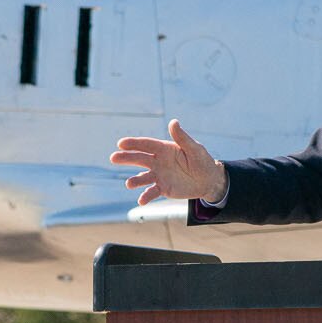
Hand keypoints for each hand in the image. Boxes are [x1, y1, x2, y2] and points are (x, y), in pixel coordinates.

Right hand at [110, 119, 227, 205]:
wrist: (208, 180)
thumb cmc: (202, 161)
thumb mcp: (194, 148)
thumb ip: (182, 137)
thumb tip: (173, 122)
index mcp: (164, 149)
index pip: (146, 145)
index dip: (133, 144)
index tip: (121, 143)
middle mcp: (158, 161)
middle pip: (139, 159)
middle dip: (126, 158)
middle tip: (113, 158)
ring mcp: (159, 175)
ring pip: (143, 177)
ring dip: (134, 180)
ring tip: (129, 184)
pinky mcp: (162, 188)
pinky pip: (151, 192)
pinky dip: (145, 196)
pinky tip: (141, 200)